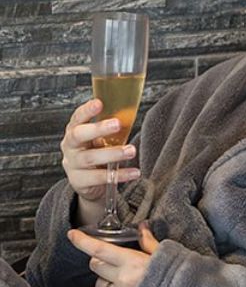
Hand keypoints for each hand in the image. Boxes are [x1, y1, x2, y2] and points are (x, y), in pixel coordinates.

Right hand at [61, 98, 140, 223]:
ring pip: (90, 158)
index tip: (99, 103)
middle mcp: (70, 147)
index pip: (77, 118)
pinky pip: (99, 178)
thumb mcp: (101, 141)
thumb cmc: (96, 155)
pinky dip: (119, 175)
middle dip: (97, 128)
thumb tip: (130, 114)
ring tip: (131, 150)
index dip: (86, 110)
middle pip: (78, 135)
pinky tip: (134, 172)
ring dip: (112, 153)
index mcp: (74, 132)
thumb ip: (110, 131)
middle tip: (117, 124)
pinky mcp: (79, 181)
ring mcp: (72, 165)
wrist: (88, 184)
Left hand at [67, 223, 160, 286]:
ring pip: (100, 286)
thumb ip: (149, 243)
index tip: (72, 235)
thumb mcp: (167, 256)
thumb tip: (142, 227)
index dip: (83, 241)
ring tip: (126, 282)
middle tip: (115, 261)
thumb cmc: (181, 278)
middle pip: (96, 266)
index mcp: (133, 262)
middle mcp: (123, 280)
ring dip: (108, 281)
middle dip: (101, 262)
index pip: (99, 250)